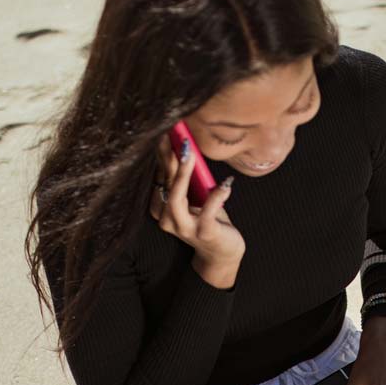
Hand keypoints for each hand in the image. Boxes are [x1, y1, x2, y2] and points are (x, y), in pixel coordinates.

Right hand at [150, 133, 243, 271]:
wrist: (222, 253)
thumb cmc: (209, 219)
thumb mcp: (196, 196)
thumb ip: (188, 178)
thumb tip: (184, 147)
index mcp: (161, 207)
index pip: (160, 177)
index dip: (161, 154)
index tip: (164, 131)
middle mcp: (167, 218)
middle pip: (164, 184)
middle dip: (167, 157)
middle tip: (173, 135)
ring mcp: (184, 228)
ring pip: (176, 198)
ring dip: (182, 174)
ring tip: (189, 153)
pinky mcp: (204, 233)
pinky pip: (208, 213)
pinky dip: (216, 198)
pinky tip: (225, 184)